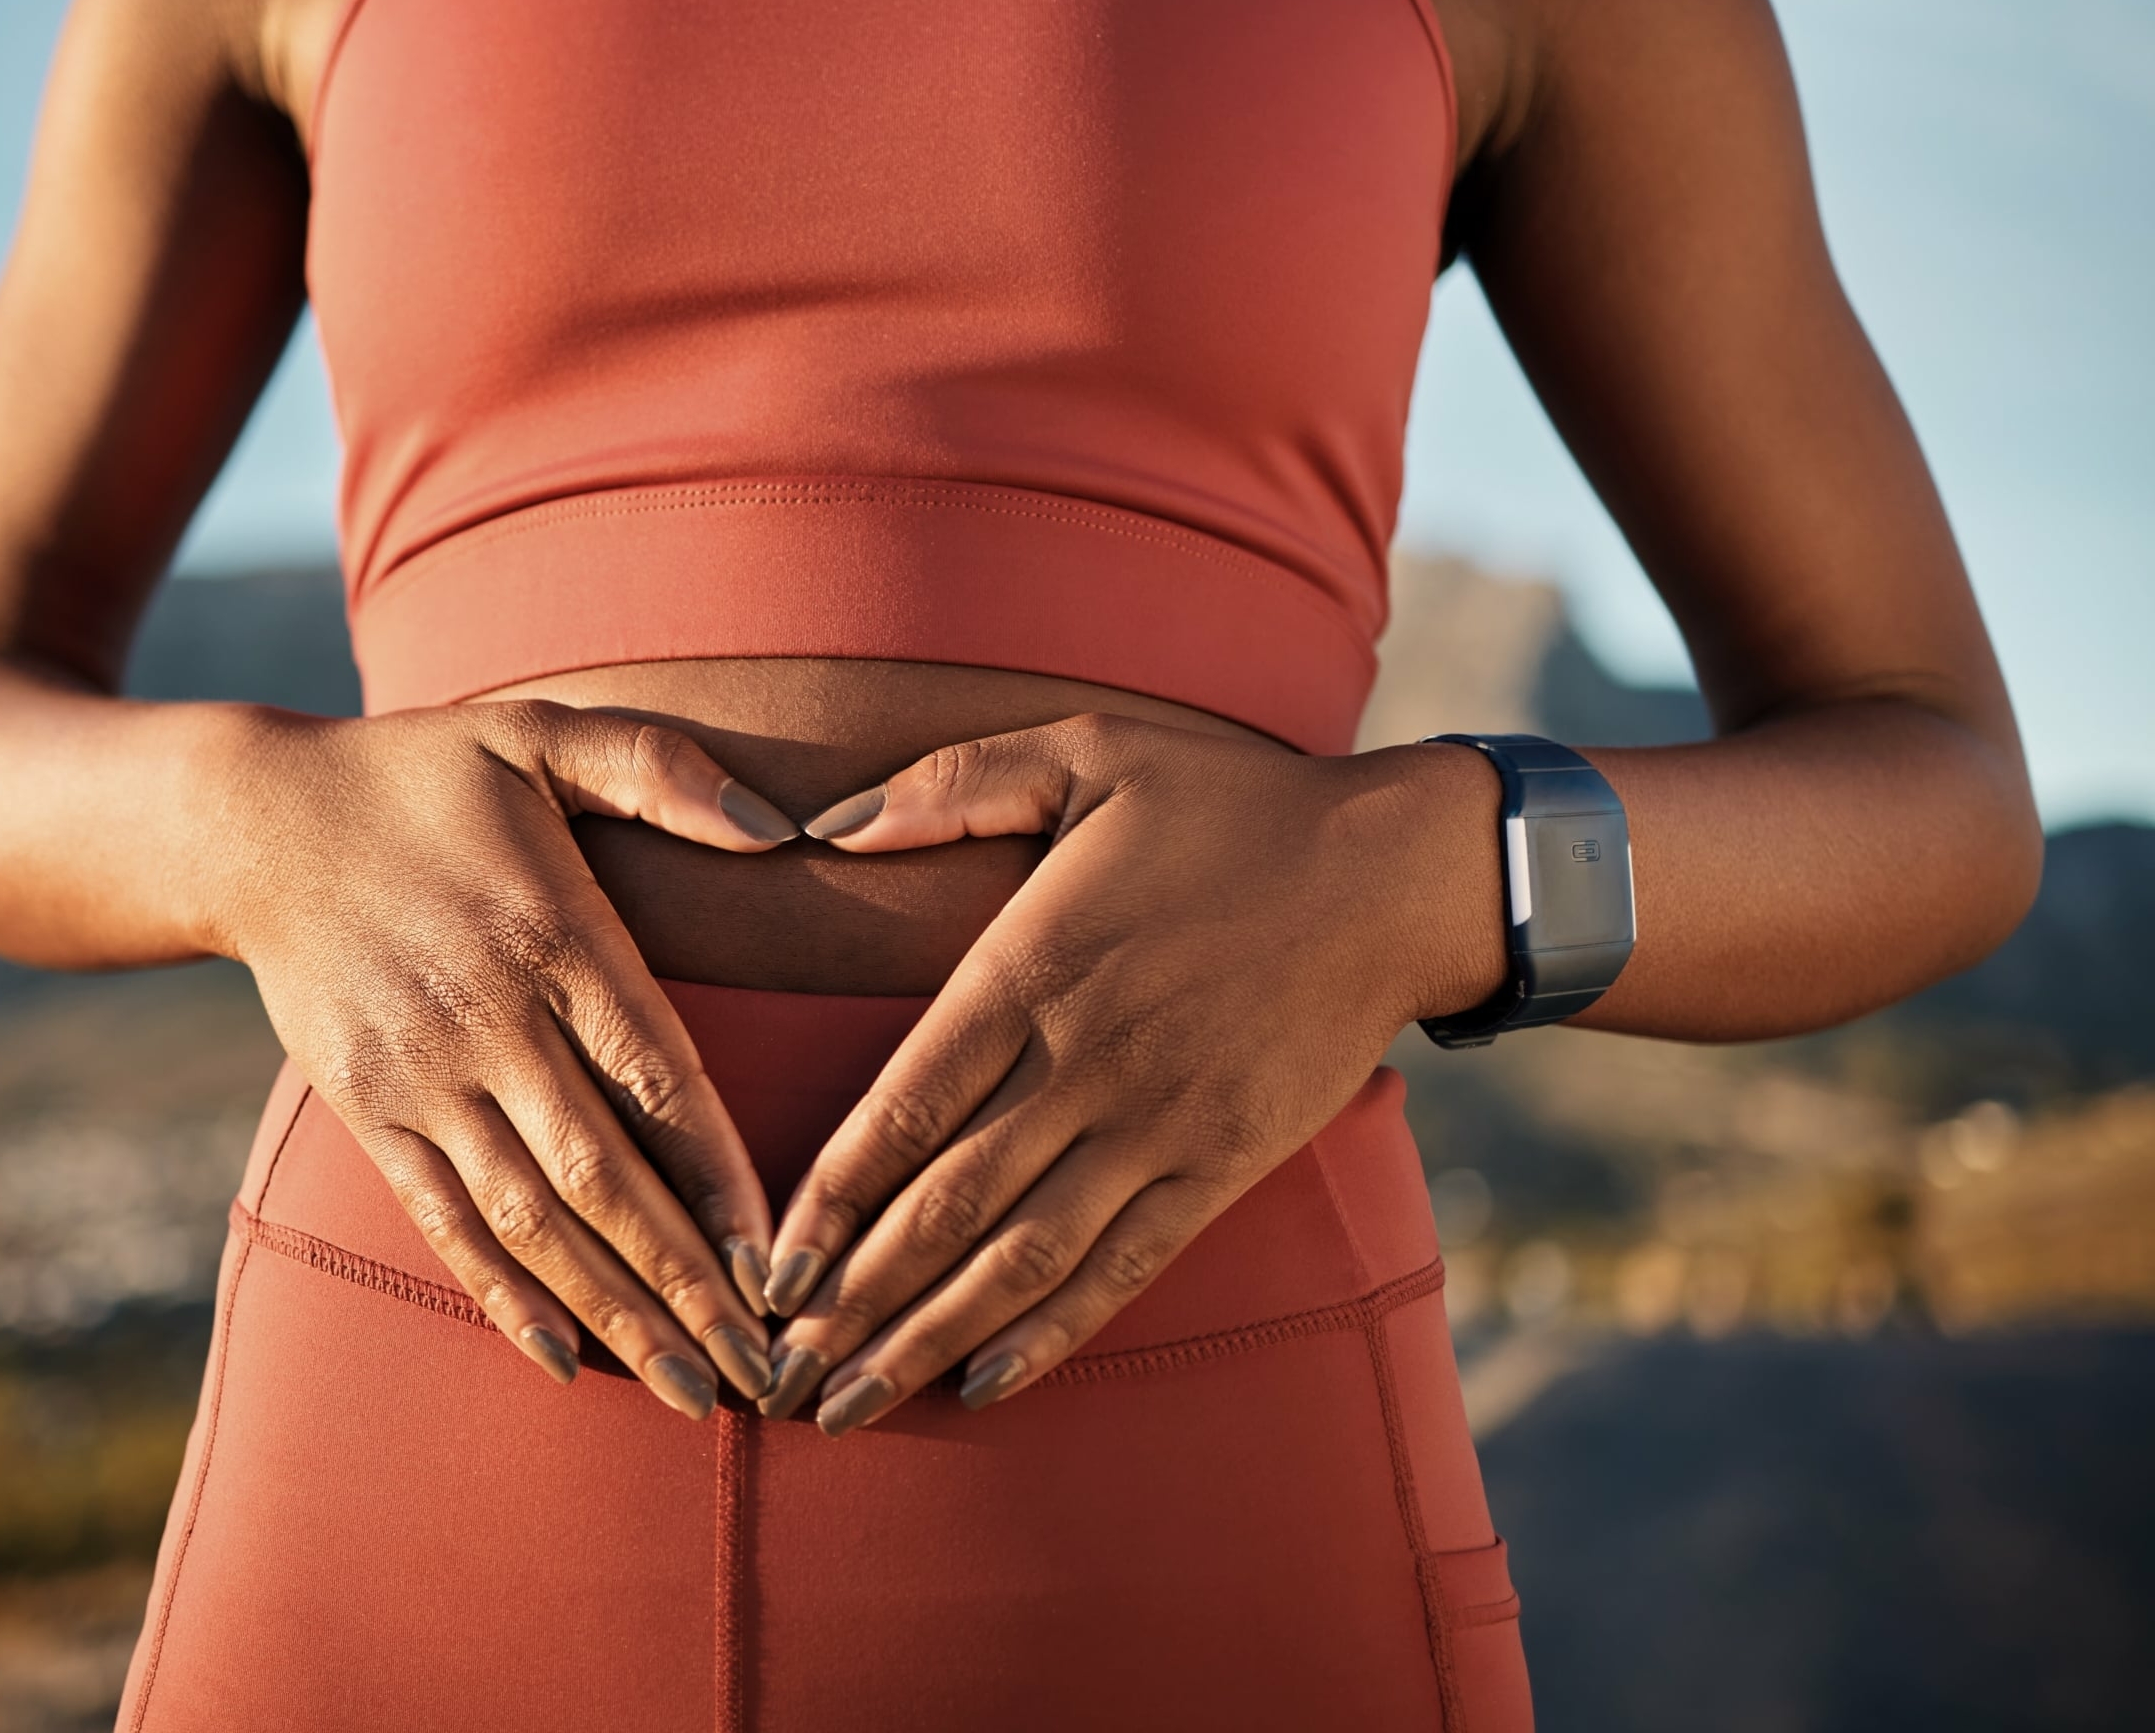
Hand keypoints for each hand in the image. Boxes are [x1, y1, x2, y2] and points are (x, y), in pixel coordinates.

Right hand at [211, 700, 803, 1417]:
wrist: (251, 822)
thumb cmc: (423, 773)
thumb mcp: (540, 731)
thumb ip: (660, 768)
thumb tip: (780, 825)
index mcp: (551, 931)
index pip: (657, 1076)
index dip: (721, 1176)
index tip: (784, 1262)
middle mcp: (489, 1020)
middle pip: (603, 1175)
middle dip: (688, 1284)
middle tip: (767, 1374)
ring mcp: (421, 1077)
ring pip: (530, 1219)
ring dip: (615, 1313)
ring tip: (691, 1393)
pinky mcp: (369, 1112)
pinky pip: (443, 1220)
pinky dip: (503, 1296)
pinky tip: (564, 1363)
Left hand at [752, 716, 1504, 1432]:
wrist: (1392, 871)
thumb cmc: (1229, 802)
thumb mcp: (1083, 751)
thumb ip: (948, 786)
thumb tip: (824, 826)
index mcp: (1031, 968)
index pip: (905, 1107)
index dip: (830, 1200)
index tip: (766, 1268)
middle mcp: (1084, 1063)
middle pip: (946, 1204)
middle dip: (853, 1299)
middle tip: (779, 1373)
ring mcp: (1157, 1124)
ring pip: (1022, 1255)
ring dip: (928, 1337)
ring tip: (851, 1407)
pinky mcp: (1222, 1164)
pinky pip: (1124, 1265)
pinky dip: (1053, 1332)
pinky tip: (986, 1385)